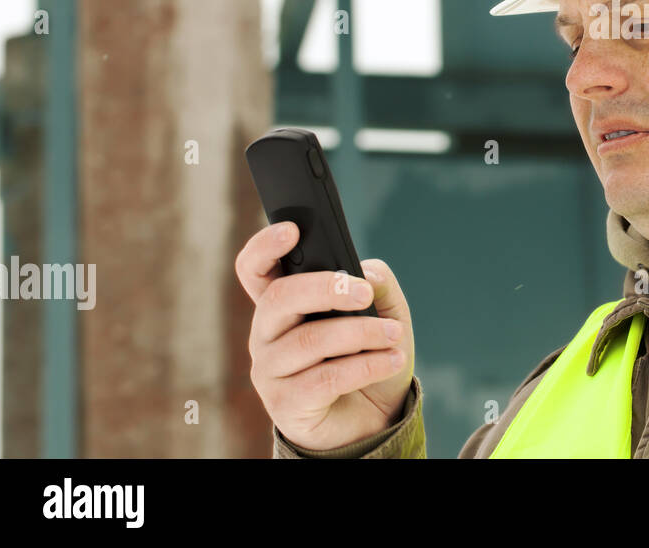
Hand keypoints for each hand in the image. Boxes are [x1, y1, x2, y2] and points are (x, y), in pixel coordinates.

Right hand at [235, 221, 415, 450]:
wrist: (373, 419)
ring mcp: (270, 370)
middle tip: (365, 293)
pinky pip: (324, 378)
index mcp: (284, 304)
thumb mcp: (386, 314)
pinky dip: (365, 365)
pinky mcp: (285, 404)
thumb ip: (378, 285)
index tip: (292, 230)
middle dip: (326, 289)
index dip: (265, 246)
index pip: (255, 269)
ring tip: (393, 335)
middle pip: (279, 298)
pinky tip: (390, 360)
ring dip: (360, 333)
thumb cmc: (369, 357)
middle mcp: (266, 333)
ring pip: (308, 340)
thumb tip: (367, 274)